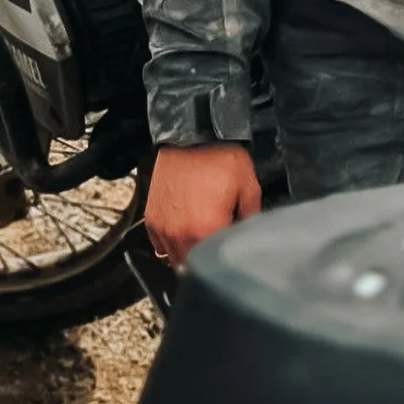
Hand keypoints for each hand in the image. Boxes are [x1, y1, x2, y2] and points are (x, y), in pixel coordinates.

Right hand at [145, 142, 261, 268]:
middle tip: (217, 250)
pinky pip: (160, 246)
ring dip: (187, 256)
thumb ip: (251, 214)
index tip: (232, 252)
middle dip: (206, 261)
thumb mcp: (248, 184)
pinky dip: (171, 245)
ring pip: (174, 259)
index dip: (226, 259)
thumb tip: (249, 232)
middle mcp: (180, 234)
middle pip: (192, 266)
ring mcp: (163, 229)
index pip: (216, 263)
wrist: (190, 136)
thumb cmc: (218, 158)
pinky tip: (185, 234)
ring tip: (201, 243)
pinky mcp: (152, 220)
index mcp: (206, 229)